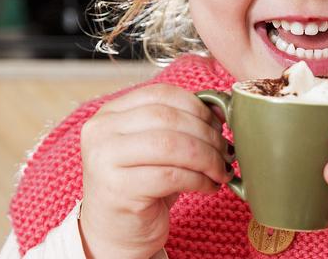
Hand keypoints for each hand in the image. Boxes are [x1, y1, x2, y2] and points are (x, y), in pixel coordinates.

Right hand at [79, 84, 233, 258]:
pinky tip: (209, 186)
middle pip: (168, 118)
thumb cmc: (143, 184)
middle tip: (225, 149)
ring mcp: (105, 160)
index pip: (162, 94)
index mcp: (111, 112)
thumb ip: (182, 122)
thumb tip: (222, 108)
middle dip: (207, 133)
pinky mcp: (118, 190)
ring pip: (171, 145)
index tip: (219, 123)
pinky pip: (171, 176)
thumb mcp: (159, 147)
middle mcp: (101, 131)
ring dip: (206, 157)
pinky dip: (199, 179)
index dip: (198, 106)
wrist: (115, 232)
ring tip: (221, 169)